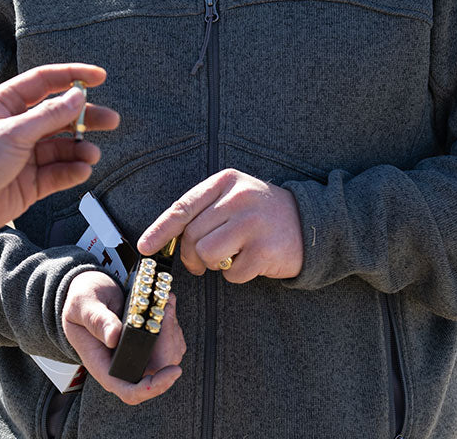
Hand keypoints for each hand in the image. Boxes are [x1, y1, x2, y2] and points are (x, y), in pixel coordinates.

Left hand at [0, 63, 119, 232]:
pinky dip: (72, 170)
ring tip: (92, 155)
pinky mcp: (29, 181)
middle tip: (111, 121)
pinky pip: (57, 172)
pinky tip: (82, 170)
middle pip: (60, 115)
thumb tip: (79, 96)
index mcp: (5, 104)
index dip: (73, 77)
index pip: (44, 82)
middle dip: (86, 118)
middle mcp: (17, 126)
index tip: (100, 77)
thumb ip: (50, 115)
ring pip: (62, 146)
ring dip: (80, 149)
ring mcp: (24, 155)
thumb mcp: (13, 132)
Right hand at [62, 271, 185, 404]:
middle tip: (167, 313)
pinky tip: (165, 304)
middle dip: (169, 345)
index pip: (131, 391)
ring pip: (167, 355)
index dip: (154, 387)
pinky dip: (172, 323)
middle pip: (157, 371)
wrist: (87, 292)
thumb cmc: (82, 302)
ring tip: (164, 304)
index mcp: (103, 366)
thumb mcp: (83, 307)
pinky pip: (169, 341)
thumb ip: (97, 321)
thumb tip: (114, 337)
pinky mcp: (147, 341)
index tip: (174, 370)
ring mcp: (136, 354)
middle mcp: (122, 365)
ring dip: (172, 331)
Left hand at [138, 169, 303, 282]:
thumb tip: (169, 240)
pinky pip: (231, 274)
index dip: (160, 230)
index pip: (183, 206)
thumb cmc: (261, 212)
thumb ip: (204, 210)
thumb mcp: (234, 195)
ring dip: (212, 265)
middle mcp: (238, 198)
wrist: (311, 222)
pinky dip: (237, 275)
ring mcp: (252, 224)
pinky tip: (251, 261)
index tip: (145, 247)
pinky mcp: (265, 250)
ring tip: (229, 257)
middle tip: (202, 261)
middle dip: (191, 255)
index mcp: (225, 181)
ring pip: (206, 255)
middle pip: (192, 236)